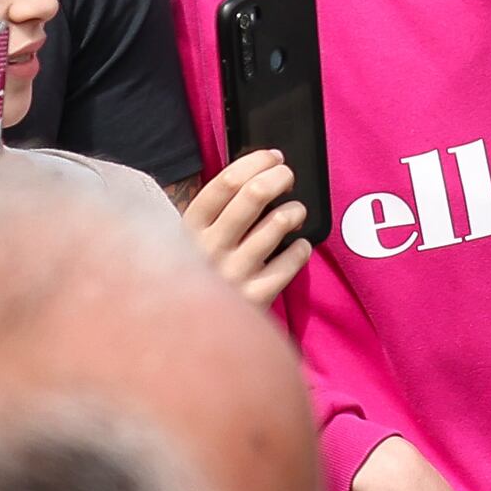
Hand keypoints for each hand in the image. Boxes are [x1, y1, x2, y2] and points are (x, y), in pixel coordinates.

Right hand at [187, 149, 311, 304]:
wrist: (191, 332)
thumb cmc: (198, 275)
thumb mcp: (191, 241)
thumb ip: (214, 213)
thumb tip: (256, 173)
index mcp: (189, 229)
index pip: (225, 183)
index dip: (255, 163)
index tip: (273, 157)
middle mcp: (209, 250)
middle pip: (254, 195)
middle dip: (280, 178)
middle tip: (289, 178)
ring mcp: (232, 275)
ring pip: (278, 225)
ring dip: (294, 211)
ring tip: (295, 213)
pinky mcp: (255, 298)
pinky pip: (291, 261)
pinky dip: (301, 248)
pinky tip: (298, 246)